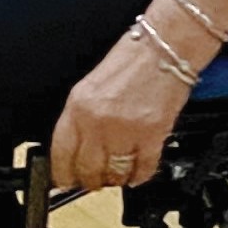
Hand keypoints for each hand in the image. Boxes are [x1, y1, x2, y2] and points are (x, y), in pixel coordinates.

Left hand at [49, 30, 198, 191]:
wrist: (165, 47)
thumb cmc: (133, 59)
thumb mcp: (92, 84)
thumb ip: (81, 118)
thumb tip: (77, 148)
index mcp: (79, 105)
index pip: (61, 153)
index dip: (62, 173)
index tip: (65, 180)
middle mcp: (99, 121)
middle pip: (88, 170)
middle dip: (90, 181)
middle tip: (94, 181)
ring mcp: (126, 131)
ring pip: (115, 175)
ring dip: (115, 179)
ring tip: (118, 174)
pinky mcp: (153, 136)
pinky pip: (143, 170)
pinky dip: (140, 175)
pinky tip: (138, 170)